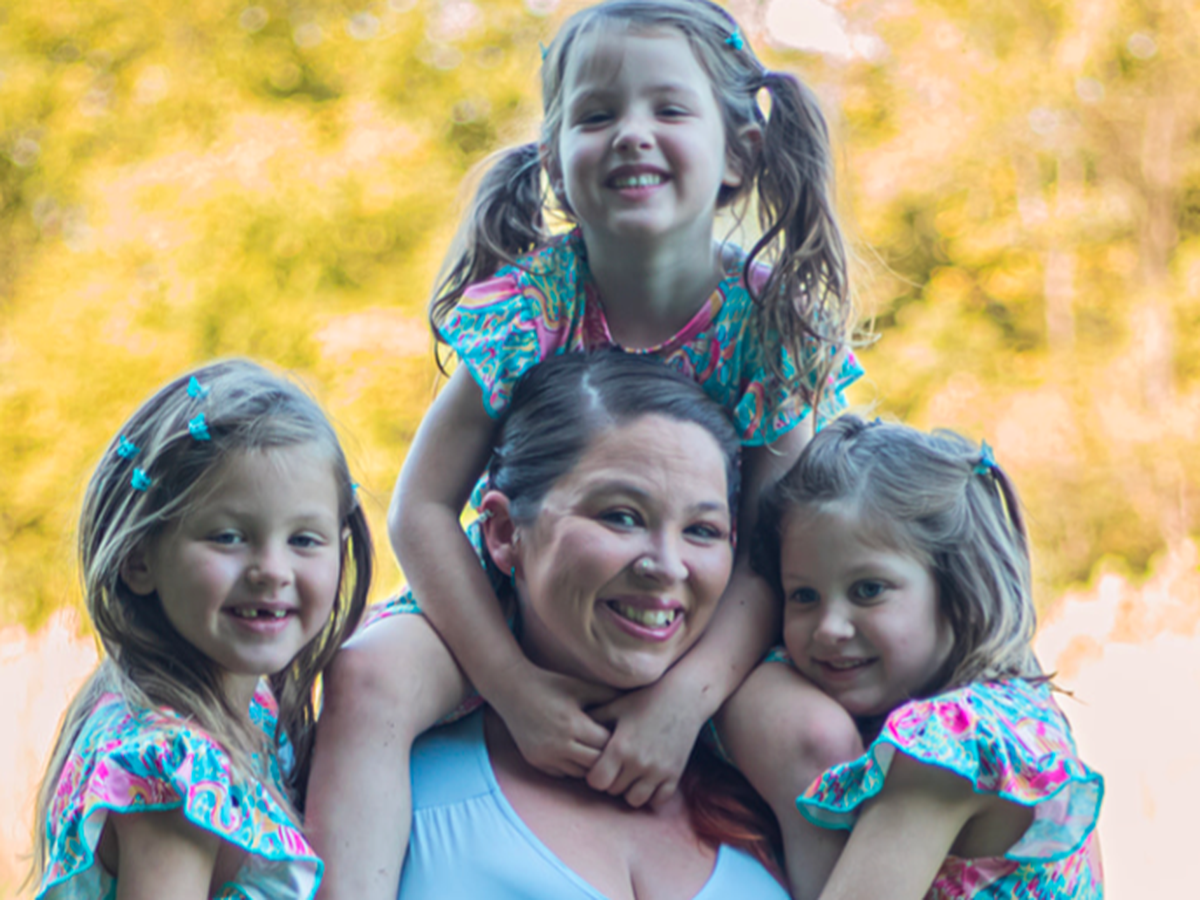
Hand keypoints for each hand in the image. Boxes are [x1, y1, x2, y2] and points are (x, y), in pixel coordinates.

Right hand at [490, 662, 617, 777]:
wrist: (512, 690)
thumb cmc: (550, 684)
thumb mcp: (580, 686)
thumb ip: (607, 696)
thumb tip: (635, 704)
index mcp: (573, 724)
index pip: (606, 745)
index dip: (618, 743)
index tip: (627, 738)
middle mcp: (558, 745)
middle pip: (595, 764)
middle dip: (608, 758)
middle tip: (620, 754)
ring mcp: (545, 757)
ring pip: (580, 774)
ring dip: (592, 766)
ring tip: (604, 757)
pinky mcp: (536, 762)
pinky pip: (564, 774)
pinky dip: (575, 768)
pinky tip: (583, 757)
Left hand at [585, 677, 708, 807]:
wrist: (684, 696)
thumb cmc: (645, 698)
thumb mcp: (615, 706)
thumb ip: (592, 720)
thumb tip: (570, 730)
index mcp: (620, 747)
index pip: (597, 782)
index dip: (594, 776)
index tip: (598, 765)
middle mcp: (639, 763)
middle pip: (613, 791)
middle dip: (611, 781)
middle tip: (614, 767)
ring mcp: (659, 771)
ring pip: (635, 800)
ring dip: (629, 790)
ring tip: (629, 774)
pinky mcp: (675, 774)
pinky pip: (658, 800)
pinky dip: (651, 794)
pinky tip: (647, 779)